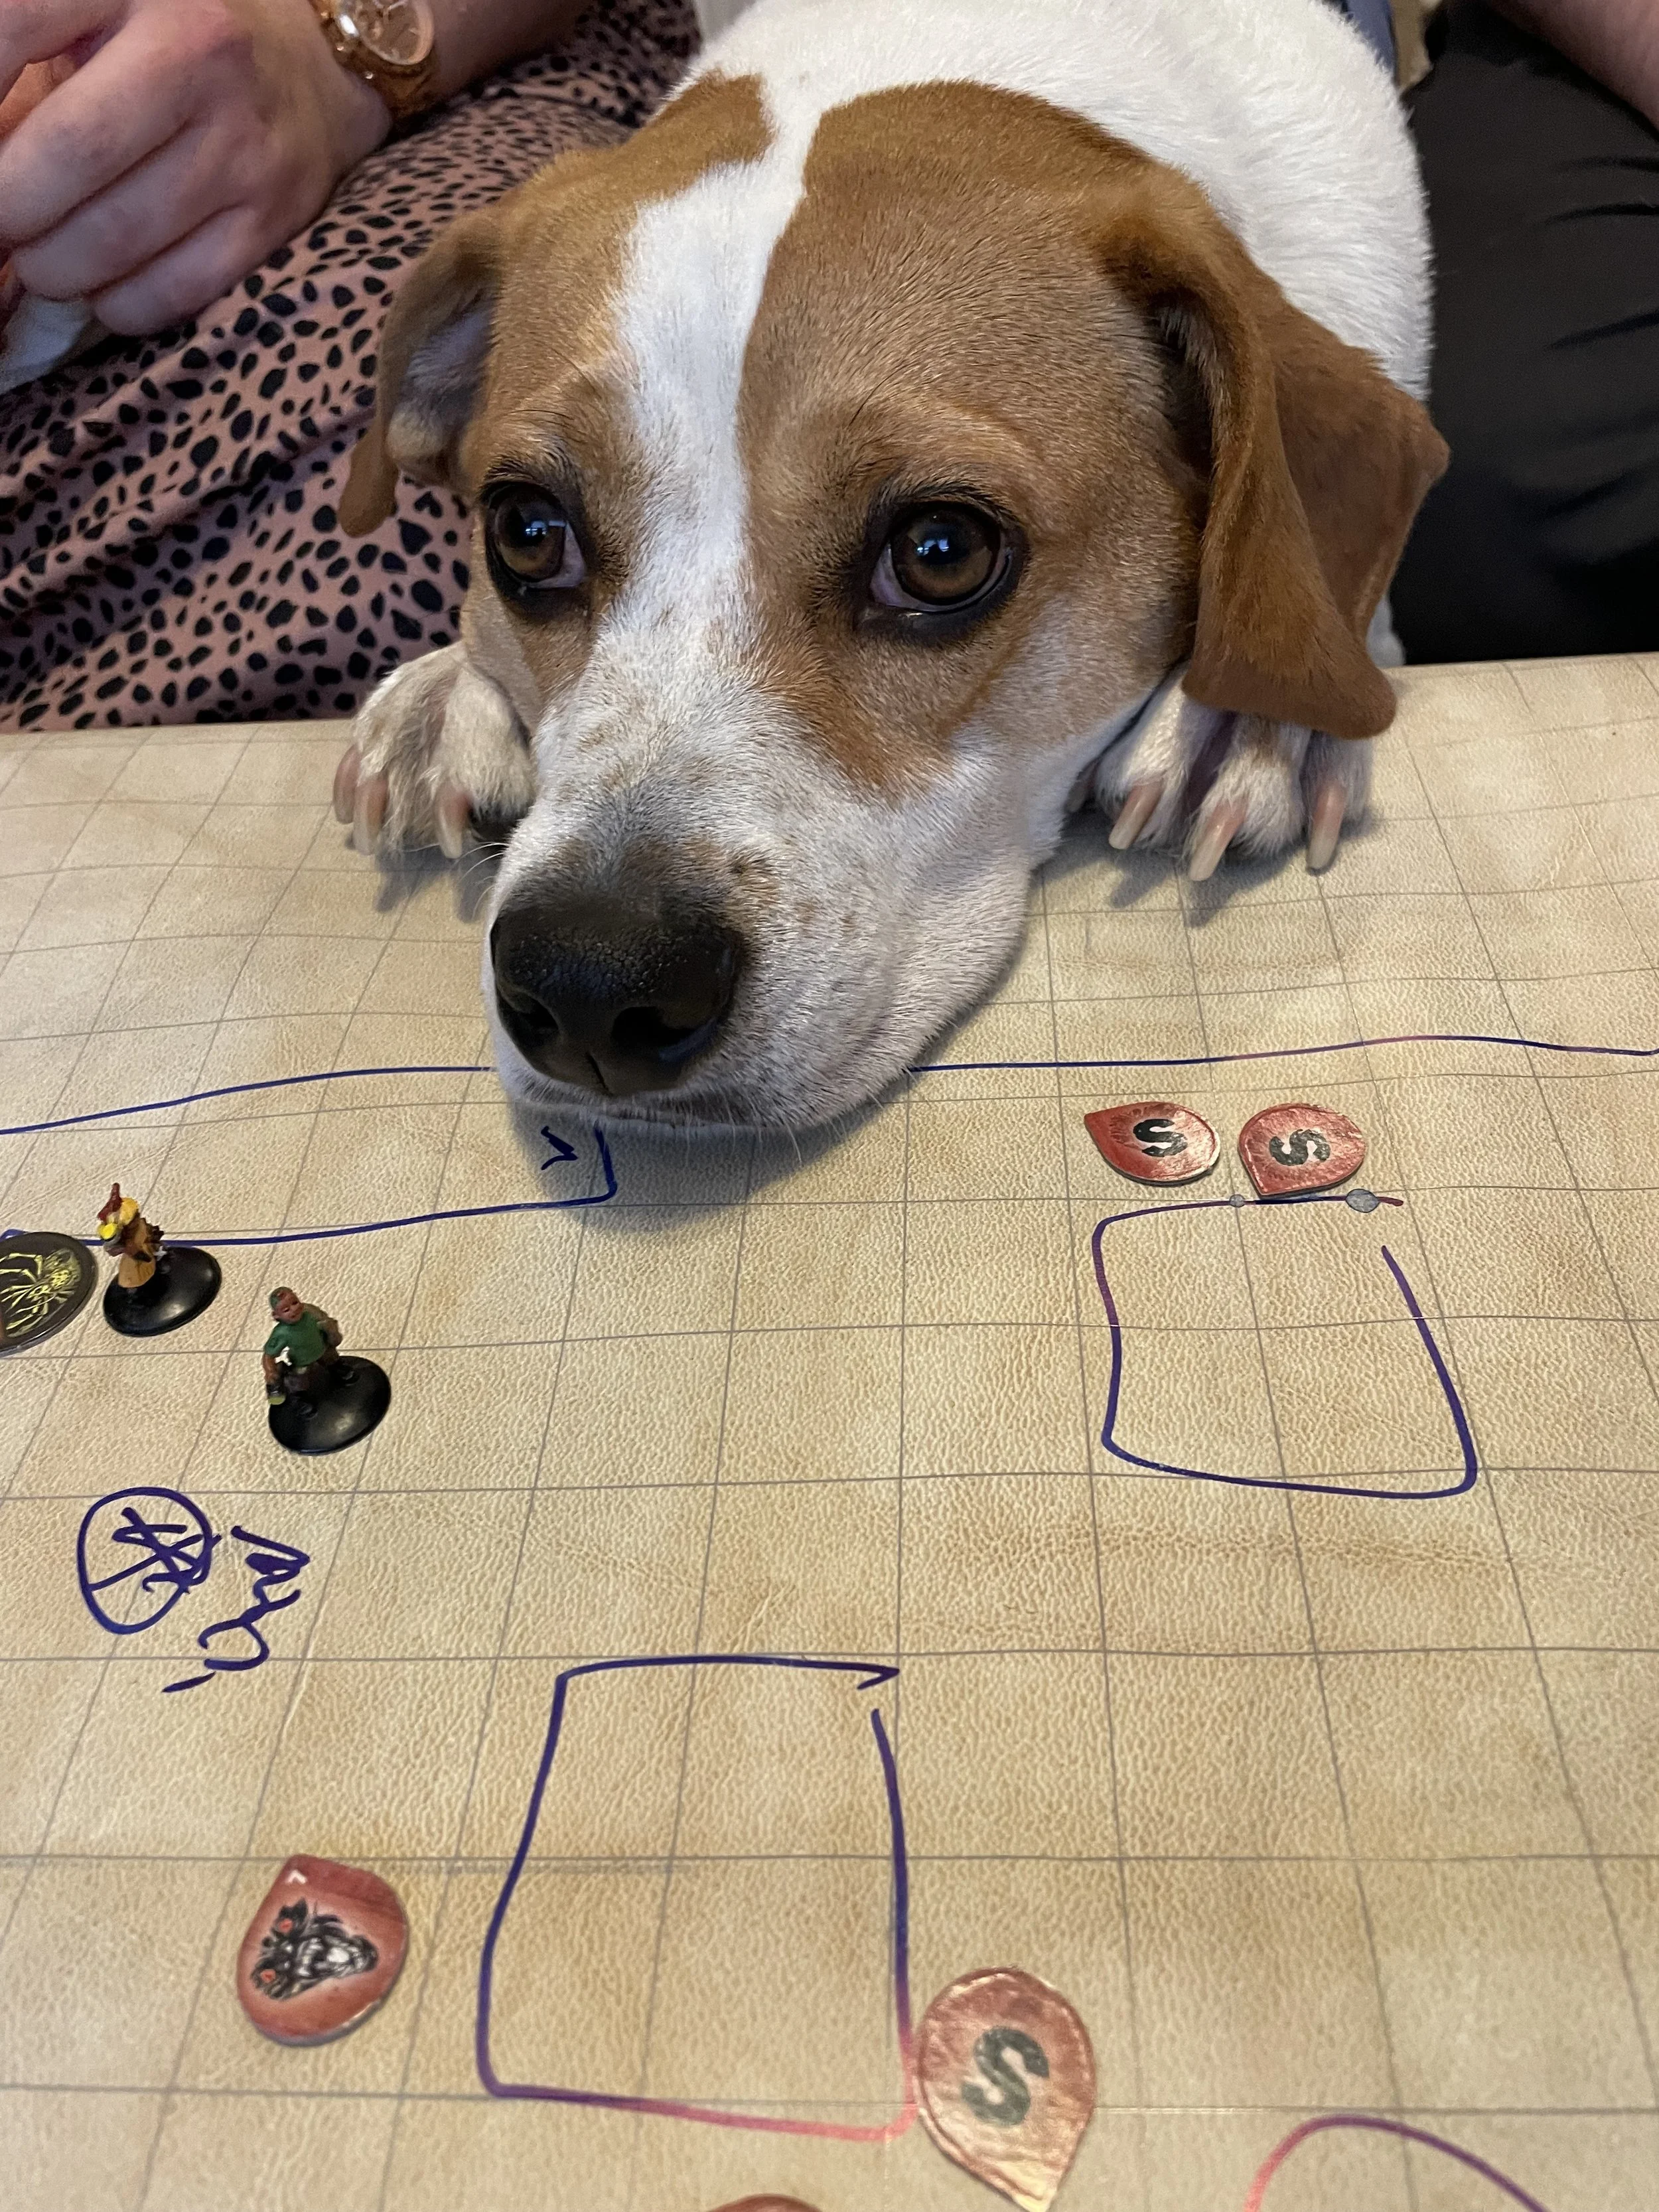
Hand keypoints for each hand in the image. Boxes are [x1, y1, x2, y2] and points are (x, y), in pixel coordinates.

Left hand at [0, 0, 390, 336]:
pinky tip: (102, 286)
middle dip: (8, 207)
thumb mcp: (98, 13)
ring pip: (117, 236)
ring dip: (53, 268)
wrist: (314, 67)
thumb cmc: (172, 35)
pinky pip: (173, 290)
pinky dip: (118, 304)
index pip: (13, 25)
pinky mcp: (272, 218)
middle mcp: (199, 51)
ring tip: (40, 260)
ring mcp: (245, 143)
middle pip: (71, 149)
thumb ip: (27, 67)